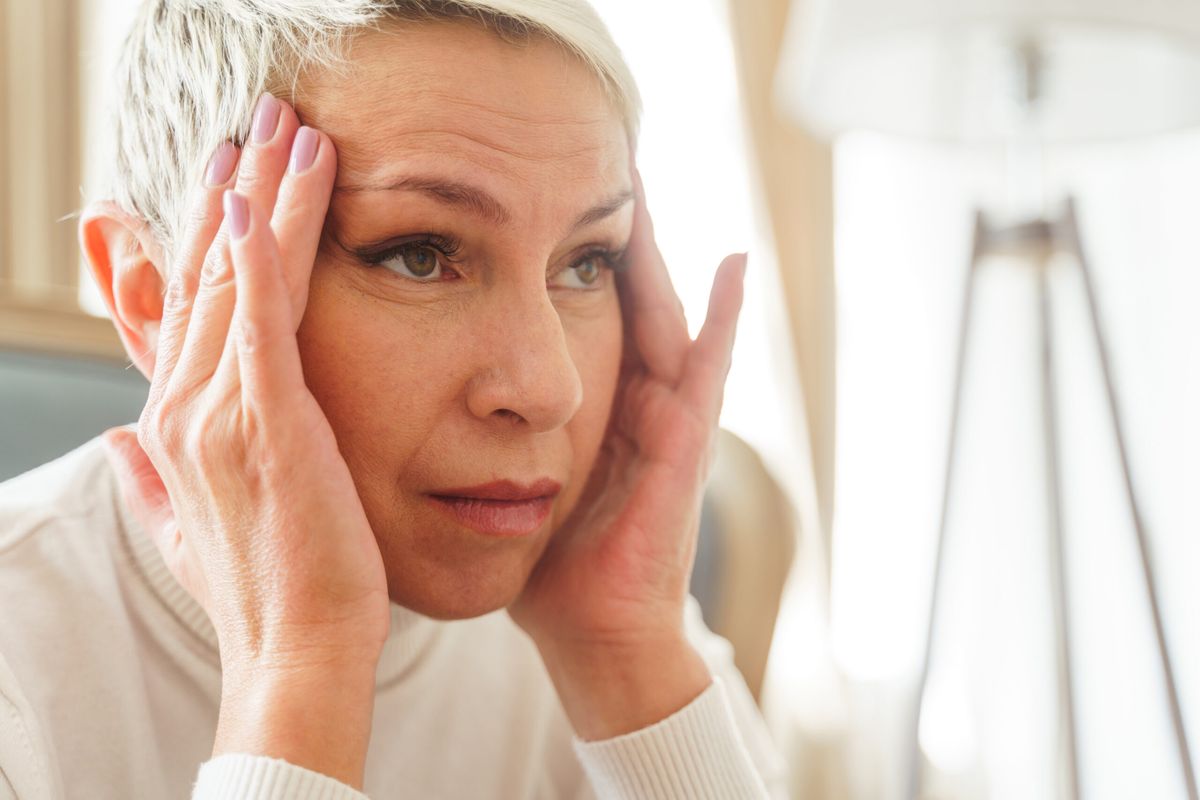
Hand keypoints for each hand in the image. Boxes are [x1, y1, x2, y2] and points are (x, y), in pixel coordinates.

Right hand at [101, 95, 388, 787]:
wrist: (297, 650)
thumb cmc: (261, 591)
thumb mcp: (187, 526)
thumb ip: (153, 477)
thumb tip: (120, 444)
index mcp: (177, 423)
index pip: (189, 304)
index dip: (207, 231)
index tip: (229, 175)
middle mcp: (185, 408)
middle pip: (206, 274)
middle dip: (236, 190)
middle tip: (264, 120)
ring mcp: (220, 415)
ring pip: (236, 282)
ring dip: (265, 199)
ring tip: (293, 131)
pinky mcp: (267, 428)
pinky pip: (258, 324)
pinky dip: (257, 260)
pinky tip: (266, 204)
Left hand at [509, 168, 745, 737]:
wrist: (589, 628)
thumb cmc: (544, 560)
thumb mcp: (503, 476)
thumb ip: (474, 432)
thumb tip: (412, 395)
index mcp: (589, 404)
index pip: (571, 308)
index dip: (554, 251)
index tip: (522, 191)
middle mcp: (632, 400)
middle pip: (621, 297)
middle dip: (603, 233)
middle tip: (587, 161)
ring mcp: (667, 418)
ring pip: (663, 315)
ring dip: (655, 254)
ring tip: (641, 183)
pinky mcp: (688, 443)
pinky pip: (710, 368)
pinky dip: (724, 318)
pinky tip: (731, 262)